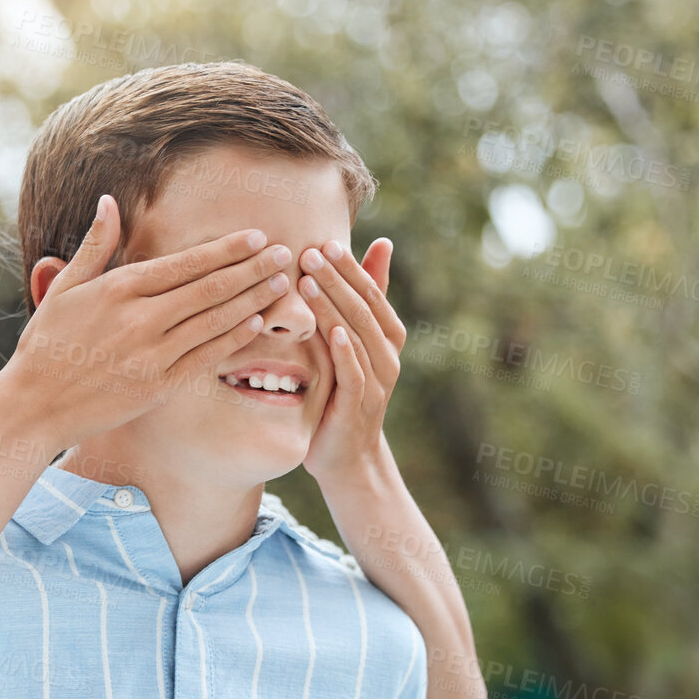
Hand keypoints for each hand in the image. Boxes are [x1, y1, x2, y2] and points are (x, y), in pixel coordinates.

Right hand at [3, 194, 294, 450]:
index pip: (186, 263)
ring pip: (215, 321)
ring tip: (281, 284)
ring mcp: (152, 354)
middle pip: (210, 288)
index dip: (227, 249)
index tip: (258, 237)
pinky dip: (234, 338)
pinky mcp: (158, 386)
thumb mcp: (65, 289)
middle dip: (253, 269)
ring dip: (253, 300)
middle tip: (287, 254)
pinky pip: (206, 357)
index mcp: (118, 289)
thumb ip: (95, 246)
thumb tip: (108, 201)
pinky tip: (256, 323)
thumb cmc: (46, 344)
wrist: (34, 406)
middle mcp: (140, 319)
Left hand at [296, 238, 404, 482]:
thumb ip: (366, 298)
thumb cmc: (344, 392)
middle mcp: (388, 355)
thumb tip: (382, 242)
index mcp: (388, 336)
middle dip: (337, 278)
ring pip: (358, 336)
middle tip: (309, 252)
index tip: (323, 242)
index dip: (349, 268)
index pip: (371, 293)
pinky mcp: (359, 405)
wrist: (346, 455)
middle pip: (364, 308)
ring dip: (334, 306)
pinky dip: (345, 351)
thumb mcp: (353, 343)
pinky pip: (355, 373)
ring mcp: (377, 381)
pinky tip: (331, 331)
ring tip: (309, 281)